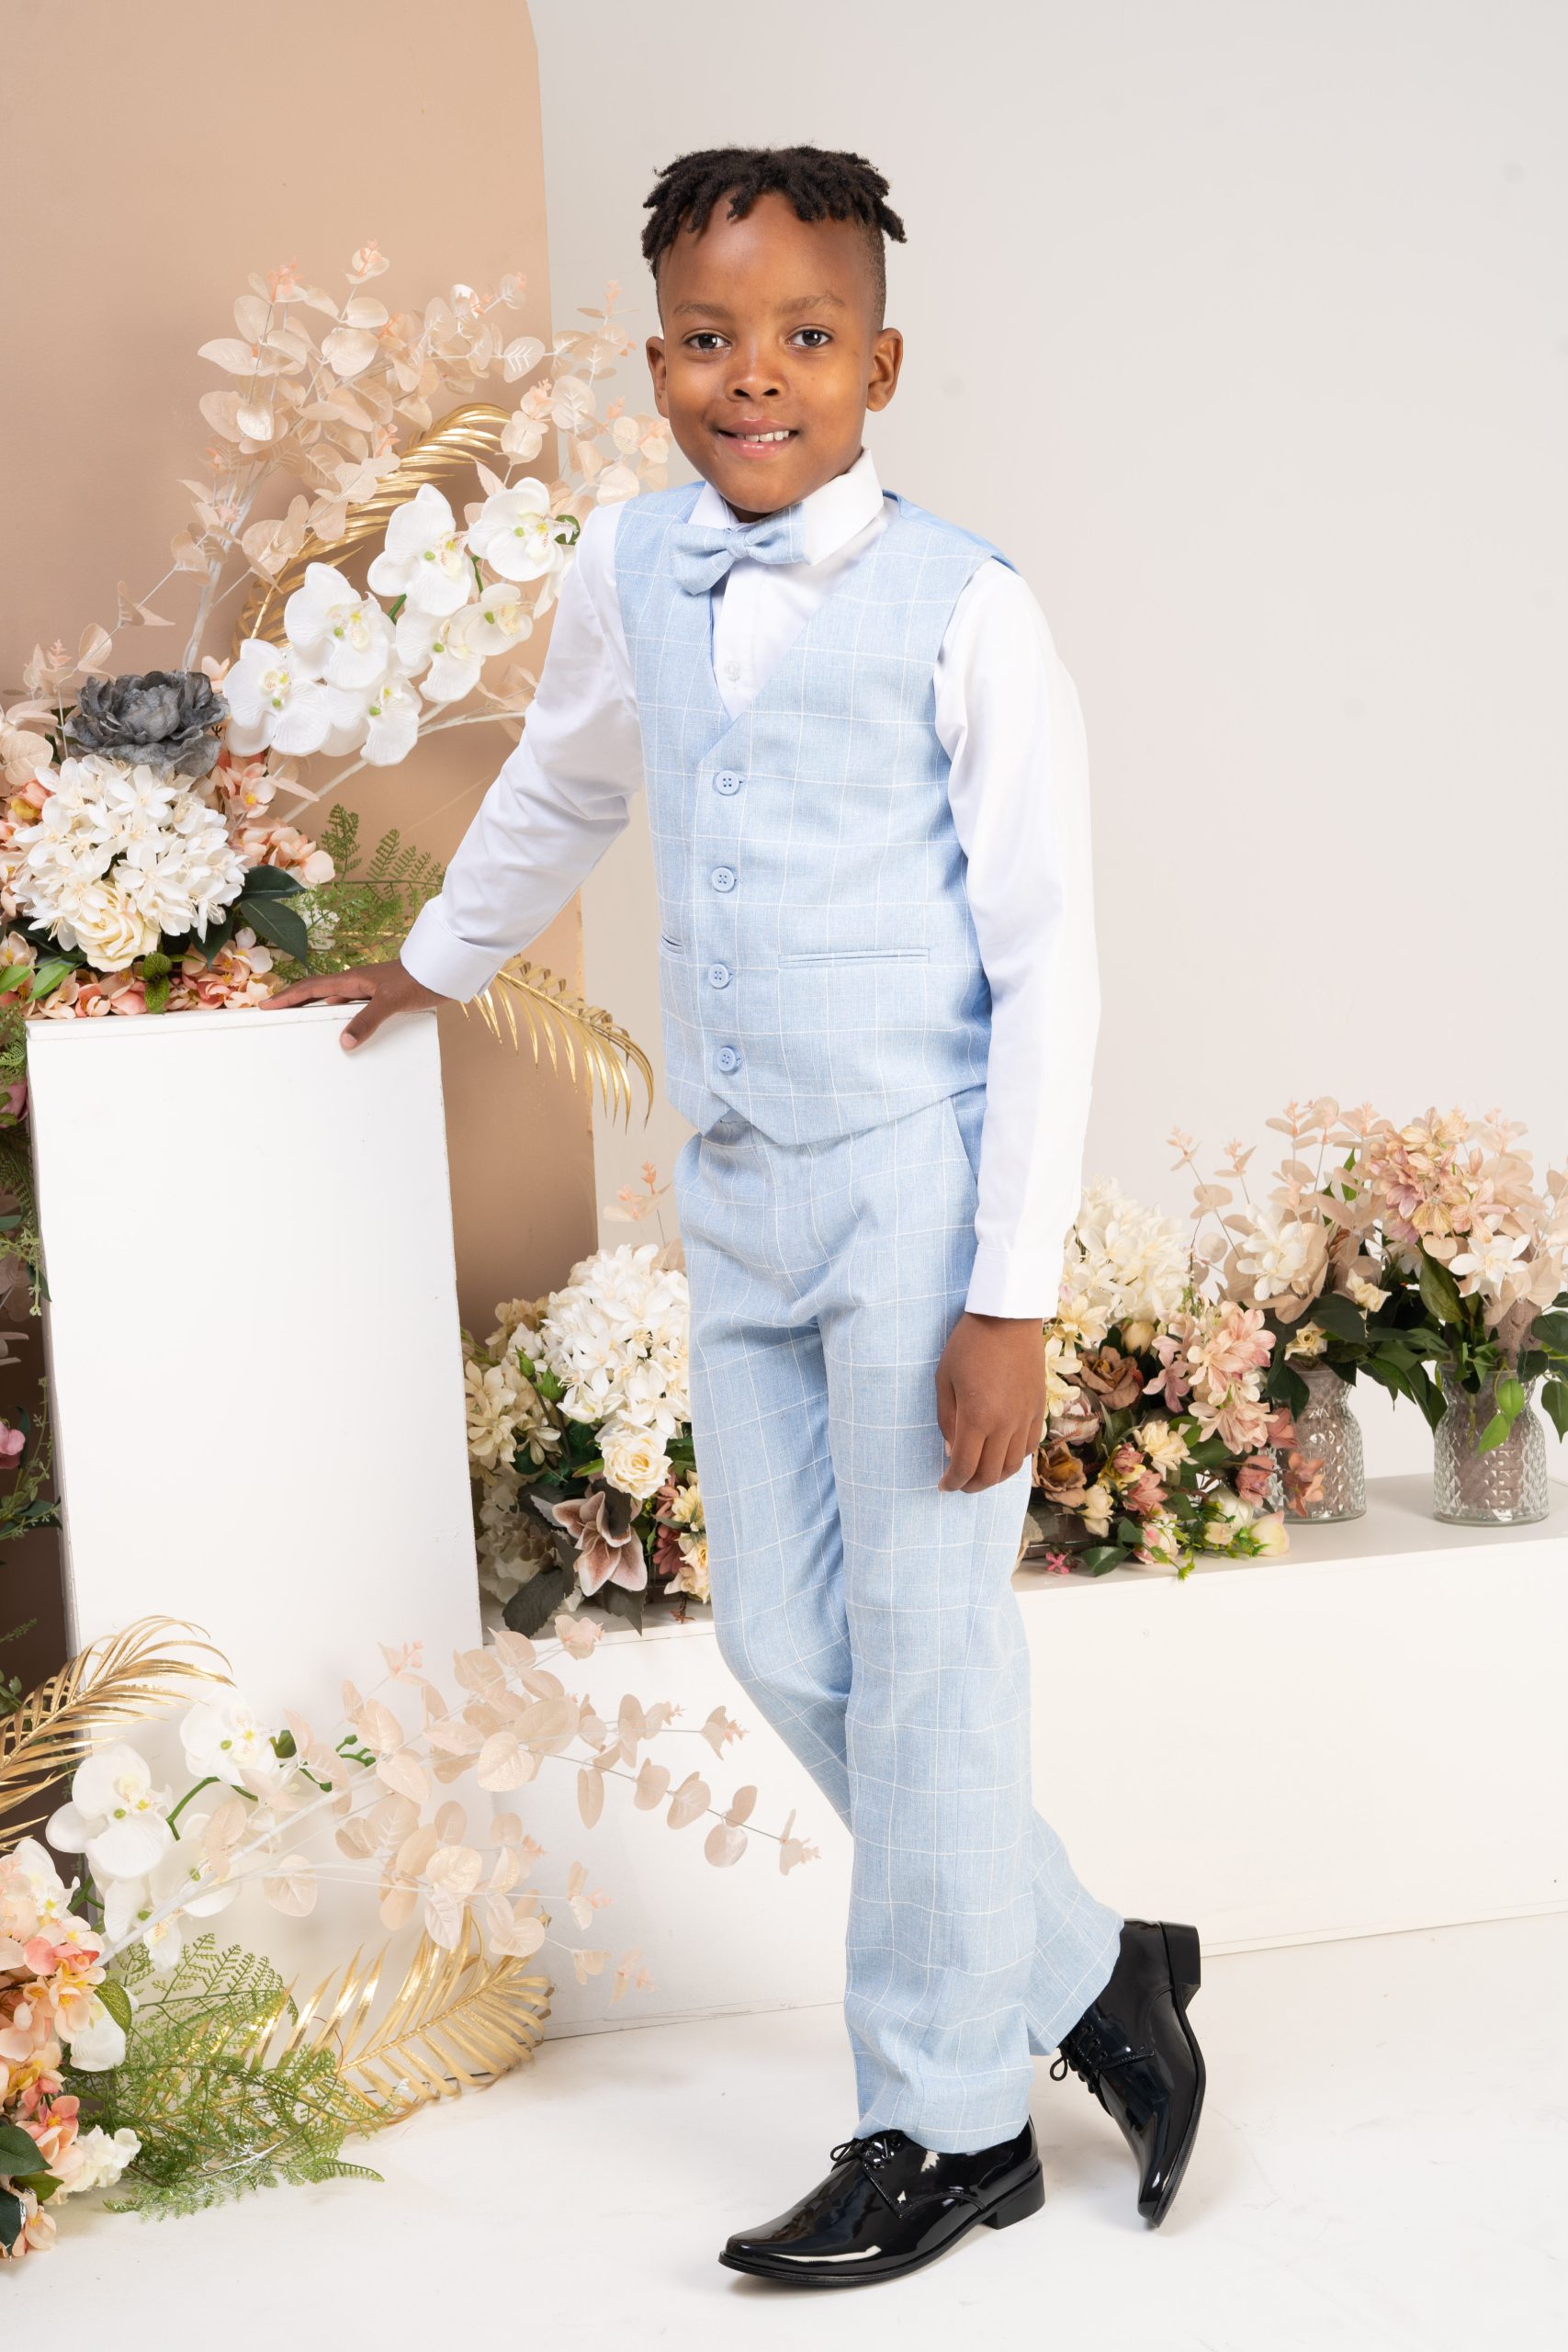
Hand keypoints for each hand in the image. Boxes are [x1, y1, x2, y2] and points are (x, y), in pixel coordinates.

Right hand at [262, 959, 441, 1050]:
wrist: (444, 972)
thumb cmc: (418, 980)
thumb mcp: (390, 1002)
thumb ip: (367, 1020)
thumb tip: (344, 1042)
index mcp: (352, 979)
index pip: (311, 988)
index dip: (288, 997)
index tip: (266, 1005)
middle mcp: (356, 984)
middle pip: (317, 993)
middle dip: (295, 1003)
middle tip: (275, 1014)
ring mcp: (369, 991)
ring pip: (335, 1002)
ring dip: (317, 1011)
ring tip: (300, 1025)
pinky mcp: (382, 999)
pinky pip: (353, 1010)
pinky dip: (342, 1019)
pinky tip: (343, 1031)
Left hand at [935, 1311, 1045, 1492]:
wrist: (1008, 1318)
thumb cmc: (968, 1344)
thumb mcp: (944, 1379)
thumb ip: (946, 1419)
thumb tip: (952, 1451)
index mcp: (977, 1417)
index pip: (965, 1467)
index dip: (952, 1482)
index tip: (943, 1485)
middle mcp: (1004, 1424)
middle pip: (990, 1474)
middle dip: (971, 1486)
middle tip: (959, 1483)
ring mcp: (1025, 1418)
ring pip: (1013, 1465)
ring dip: (994, 1477)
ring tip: (980, 1474)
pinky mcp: (1038, 1409)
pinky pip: (1029, 1447)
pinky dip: (1015, 1459)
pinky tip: (1002, 1455)